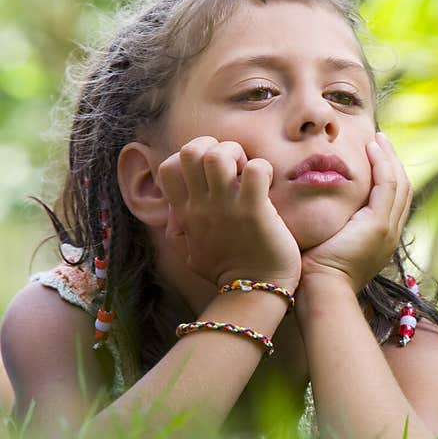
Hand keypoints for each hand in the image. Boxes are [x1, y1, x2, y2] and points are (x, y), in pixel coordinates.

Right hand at [157, 136, 300, 291]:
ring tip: (248, 172)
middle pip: (190, 151)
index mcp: (186, 213)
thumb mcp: (190, 253)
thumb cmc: (227, 271)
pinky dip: (263, 168)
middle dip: (214, 146)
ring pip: (218, 155)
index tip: (210, 171)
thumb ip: (179, 231)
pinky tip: (268, 183)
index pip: (168, 166)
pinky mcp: (255, 211)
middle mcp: (202, 206)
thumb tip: (173, 217)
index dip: (189, 156)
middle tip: (233, 166)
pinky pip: (255, 170)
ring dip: (237, 153)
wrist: (254, 292)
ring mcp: (227, 207)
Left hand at [299, 132, 411, 292]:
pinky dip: (382, 163)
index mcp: (380, 240)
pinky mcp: (378, 224)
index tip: (375, 157)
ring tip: (378, 139)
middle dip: (393, 163)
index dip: (387, 176)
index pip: (393, 202)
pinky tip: (372, 148)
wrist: (321, 291)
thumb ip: (331, 227)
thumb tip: (317, 212)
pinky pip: (387, 184)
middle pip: (402, 190)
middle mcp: (390, 234)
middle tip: (381, 142)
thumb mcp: (328, 246)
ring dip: (389, 158)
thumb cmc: (315, 274)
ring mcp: (388, 229)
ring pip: (398, 183)